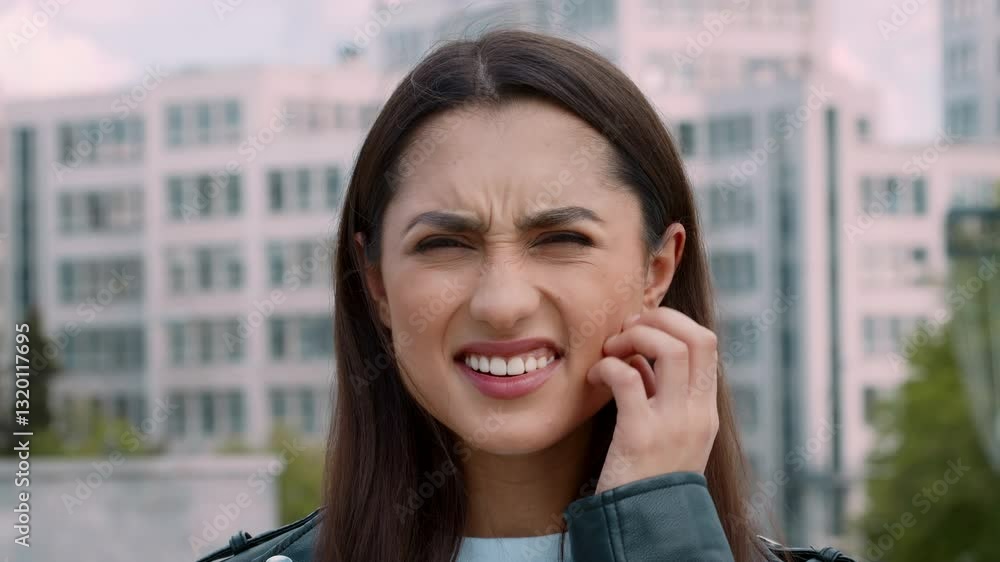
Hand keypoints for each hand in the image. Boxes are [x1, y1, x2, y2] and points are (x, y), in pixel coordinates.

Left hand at [586, 307, 719, 493]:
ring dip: (635, 337)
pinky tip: (594, 377)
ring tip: (611, 351)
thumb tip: (640, 354)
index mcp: (705, 410)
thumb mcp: (670, 433)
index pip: (707, 342)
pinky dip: (607, 366)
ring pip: (669, 348)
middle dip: (657, 320)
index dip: (673, 322)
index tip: (642, 329)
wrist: (647, 527)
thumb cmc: (648, 476)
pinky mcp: (640, 435)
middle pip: (696, 336)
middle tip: (625, 331)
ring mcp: (672, 424)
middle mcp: (697, 413)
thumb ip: (663, 394)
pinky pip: (627, 378)